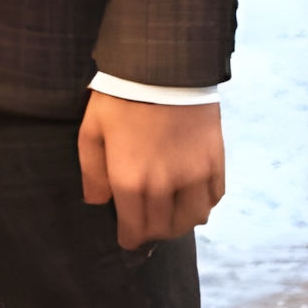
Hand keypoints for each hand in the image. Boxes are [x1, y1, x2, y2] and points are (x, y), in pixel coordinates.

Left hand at [78, 95, 224, 249]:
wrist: (163, 67)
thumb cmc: (121, 99)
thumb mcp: (91, 133)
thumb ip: (92, 173)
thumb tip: (97, 203)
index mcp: (131, 182)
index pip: (134, 230)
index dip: (130, 240)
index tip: (127, 240)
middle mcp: (165, 186)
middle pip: (164, 229)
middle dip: (153, 234)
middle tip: (146, 227)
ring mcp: (194, 175)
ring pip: (194, 219)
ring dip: (181, 224)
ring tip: (171, 216)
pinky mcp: (216, 161)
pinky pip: (214, 197)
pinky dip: (204, 204)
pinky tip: (193, 197)